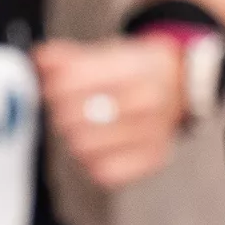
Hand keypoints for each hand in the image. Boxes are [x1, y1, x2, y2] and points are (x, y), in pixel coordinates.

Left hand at [34, 37, 187, 190]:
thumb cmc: (140, 71)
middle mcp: (148, 102)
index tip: (53, 86)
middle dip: (61, 112)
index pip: (74, 83)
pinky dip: (94, 162)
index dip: (54, 86)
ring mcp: (152, 133)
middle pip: (73, 117)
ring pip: (85, 147)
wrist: (183, 87)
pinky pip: (106, 172)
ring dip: (75, 138)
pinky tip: (98, 148)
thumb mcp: (111, 53)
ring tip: (82, 127)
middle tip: (66, 108)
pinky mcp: (153, 158)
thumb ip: (71, 58)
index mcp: (137, 69)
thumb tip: (41, 59)